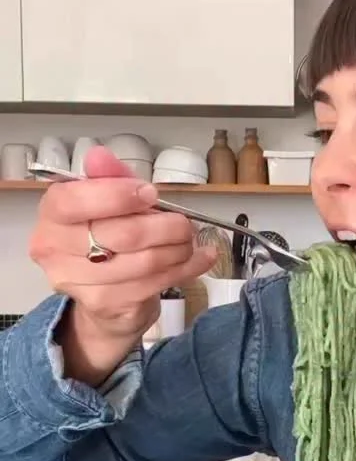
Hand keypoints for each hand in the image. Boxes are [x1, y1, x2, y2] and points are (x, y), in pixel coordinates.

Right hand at [29, 148, 215, 380]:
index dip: (117, 196)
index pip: (74, 201)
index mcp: (51, 215)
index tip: (151, 194)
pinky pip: (154, 283)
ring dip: (178, 249)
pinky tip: (199, 258)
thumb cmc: (107, 239)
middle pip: (121, 234)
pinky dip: (185, 269)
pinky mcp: (104, 305)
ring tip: (190, 241)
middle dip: (165, 226)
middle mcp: (54, 249)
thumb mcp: (109, 201)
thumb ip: (109, 178)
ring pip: (144, 261)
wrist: (105, 299)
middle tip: (184, 223)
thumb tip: (100, 155)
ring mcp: (76, 282)